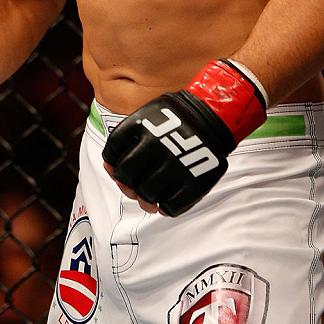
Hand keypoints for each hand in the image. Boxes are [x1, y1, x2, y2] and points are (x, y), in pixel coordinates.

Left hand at [101, 60, 266, 216]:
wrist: (214, 115)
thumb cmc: (174, 119)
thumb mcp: (146, 117)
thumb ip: (125, 141)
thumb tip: (109, 170)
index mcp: (142, 125)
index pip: (111, 154)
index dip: (112, 165)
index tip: (121, 166)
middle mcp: (157, 144)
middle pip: (125, 177)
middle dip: (126, 183)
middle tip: (134, 184)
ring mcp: (177, 164)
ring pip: (146, 195)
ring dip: (144, 198)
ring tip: (151, 193)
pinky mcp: (195, 183)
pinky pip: (170, 208)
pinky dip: (164, 208)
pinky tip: (166, 198)